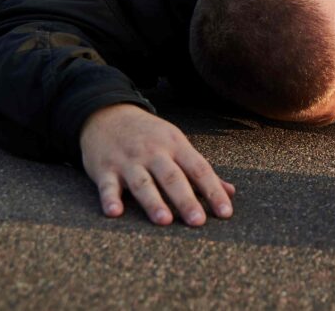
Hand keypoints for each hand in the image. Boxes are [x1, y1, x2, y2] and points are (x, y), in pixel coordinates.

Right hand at [79, 103, 235, 225]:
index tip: (225, 212)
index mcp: (176, 146)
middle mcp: (154, 152)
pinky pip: (107, 185)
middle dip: (186, 200)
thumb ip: (200, 170)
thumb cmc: (149, 135)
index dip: (213, 191)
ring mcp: (128, 160)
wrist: (107, 114)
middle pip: (172, 177)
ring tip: (165, 220)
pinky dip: (110, 198)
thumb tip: (230, 192)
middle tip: (198, 221)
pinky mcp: (104, 168)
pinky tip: (115, 212)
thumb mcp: (176, 144)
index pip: (199, 169)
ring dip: (153, 202)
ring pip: (143, 183)